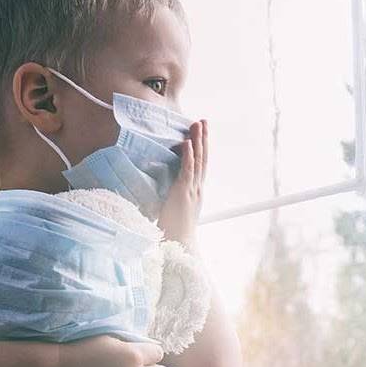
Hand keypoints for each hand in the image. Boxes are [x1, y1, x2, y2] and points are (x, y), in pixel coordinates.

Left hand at [158, 120, 208, 248]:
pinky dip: (188, 156)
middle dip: (203, 139)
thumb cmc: (174, 231)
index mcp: (195, 191)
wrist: (179, 244)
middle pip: (203, 158)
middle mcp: (197, 188)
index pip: (200, 165)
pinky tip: (188, 143)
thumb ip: (171, 197)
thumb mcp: (173, 209)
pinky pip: (187, 170)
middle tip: (204, 122)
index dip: (201, 148)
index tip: (201, 134)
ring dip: (198, 141)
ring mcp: (192, 190)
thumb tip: (162, 190)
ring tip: (198, 125)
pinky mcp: (184, 193)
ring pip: (198, 161)